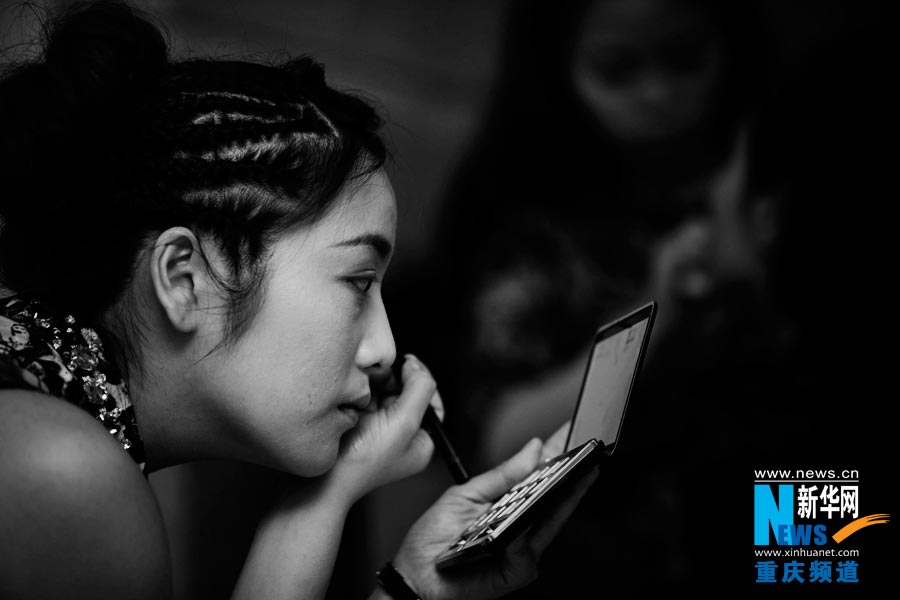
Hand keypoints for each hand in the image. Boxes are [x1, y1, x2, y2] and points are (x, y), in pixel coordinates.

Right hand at [327, 354, 440, 503]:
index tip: (408, 364)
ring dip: (375, 383)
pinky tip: (353, 396)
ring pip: (384, 391)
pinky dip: (360, 390)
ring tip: (364, 391)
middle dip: (394, 381)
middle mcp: (402, 436)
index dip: (423, 381)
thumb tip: (416, 366)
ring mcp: (378, 428)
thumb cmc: (363, 459)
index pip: (432, 402)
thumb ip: (419, 391)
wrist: (320, 478)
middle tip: (379, 376)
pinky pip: (365, 396)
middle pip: (407, 393)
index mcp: (420, 442)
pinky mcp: (358, 422)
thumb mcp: (403, 423)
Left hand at [390, 433, 597, 599]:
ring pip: (553, 521)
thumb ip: (502, 475)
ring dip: (566, 497)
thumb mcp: (466, 495)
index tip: (572, 433)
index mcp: (507, 502)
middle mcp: (520, 523)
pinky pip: (530, 549)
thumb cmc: (433, 541)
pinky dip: (526, 536)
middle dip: (572, 472)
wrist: (417, 577)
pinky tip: (520, 524)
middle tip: (584, 451)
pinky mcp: (520, 569)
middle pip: (555, 496)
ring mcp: (523, 547)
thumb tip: (533, 449)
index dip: (558, 454)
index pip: (539, 475)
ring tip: (575, 473)